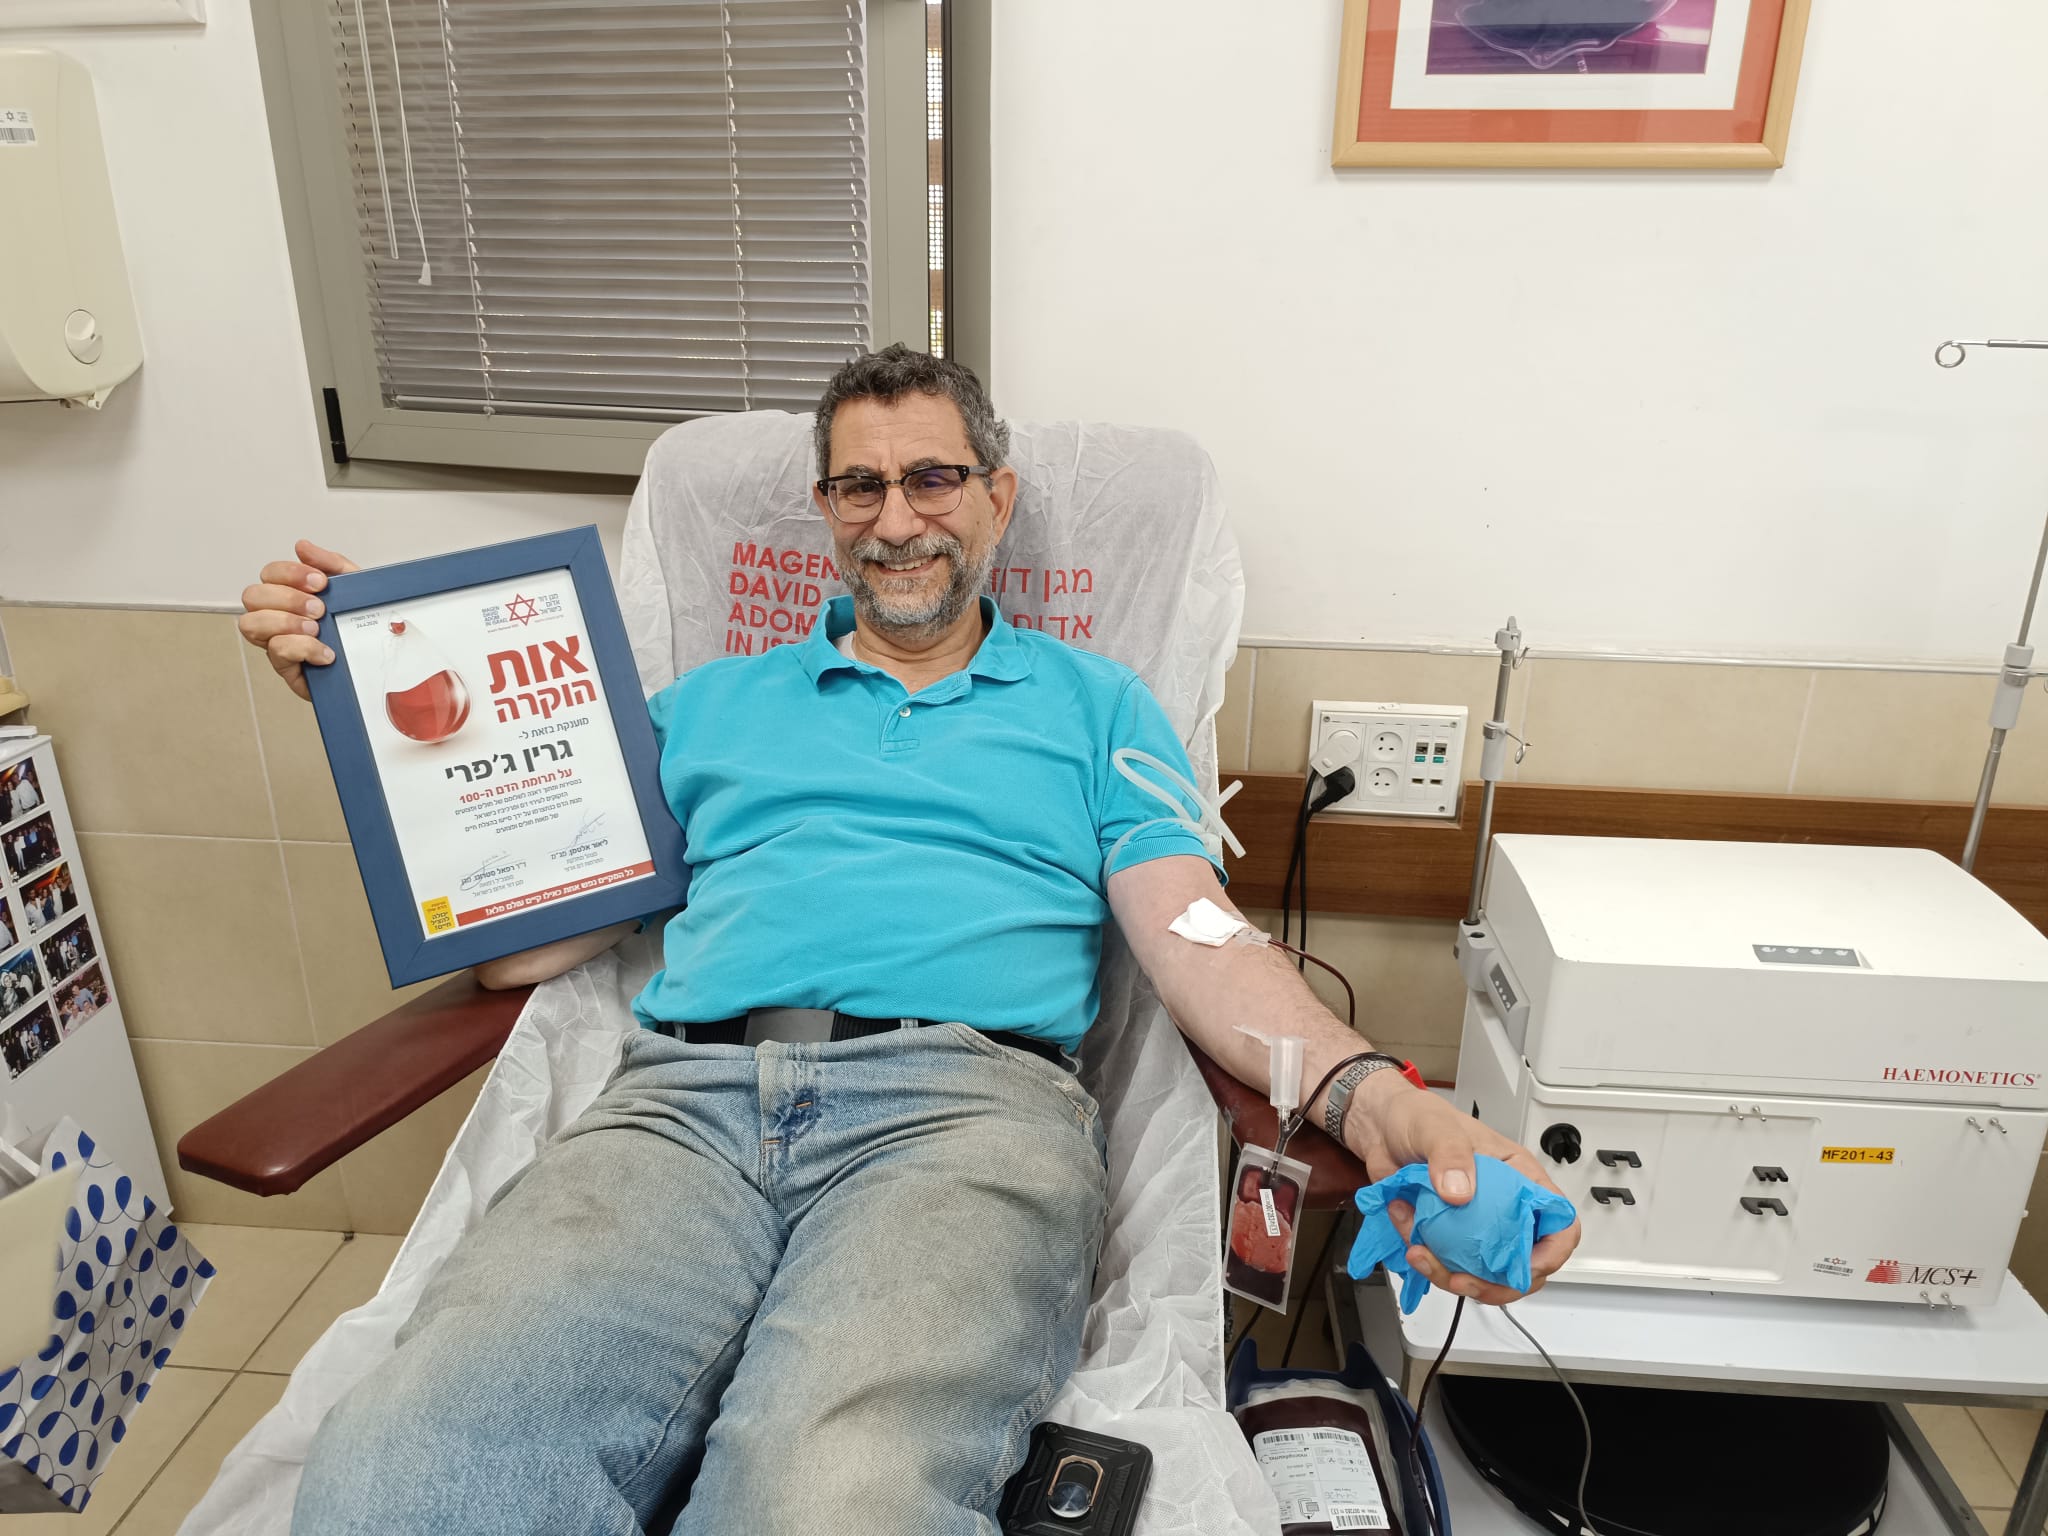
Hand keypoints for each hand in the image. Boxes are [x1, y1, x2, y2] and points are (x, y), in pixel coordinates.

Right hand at [238, 540, 358, 700]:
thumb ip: (331, 563)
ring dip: (285, 622)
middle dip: (287, 598)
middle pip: (252, 596)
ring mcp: (277, 642)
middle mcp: (277, 616)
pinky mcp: (286, 668)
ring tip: (316, 628)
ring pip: (250, 624)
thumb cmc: (360, 624)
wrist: (379, 662)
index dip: (290, 573)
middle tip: (319, 608)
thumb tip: (302, 546)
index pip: (270, 574)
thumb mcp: (354, 588)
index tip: (320, 582)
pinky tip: (325, 652)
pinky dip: (303, 648)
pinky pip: (276, 652)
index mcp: (290, 594)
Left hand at [1347, 1070, 1580, 1304]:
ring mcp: (1476, 1226)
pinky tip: (1408, 1237)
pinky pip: (1448, 1265)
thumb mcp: (1437, 1127)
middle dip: (1496, 1283)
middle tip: (1461, 1279)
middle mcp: (1503, 1207)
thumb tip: (1460, 1192)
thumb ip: (1450, 1154)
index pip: (1559, 1221)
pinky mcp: (1446, 1236)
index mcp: (1519, 1177)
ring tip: (1421, 1255)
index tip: (1524, 1268)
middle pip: (1523, 1263)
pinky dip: (1428, 1263)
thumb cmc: (1418, 1117)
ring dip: (1453, 1276)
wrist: (1379, 1126)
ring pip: (1485, 1274)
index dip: (1552, 1252)